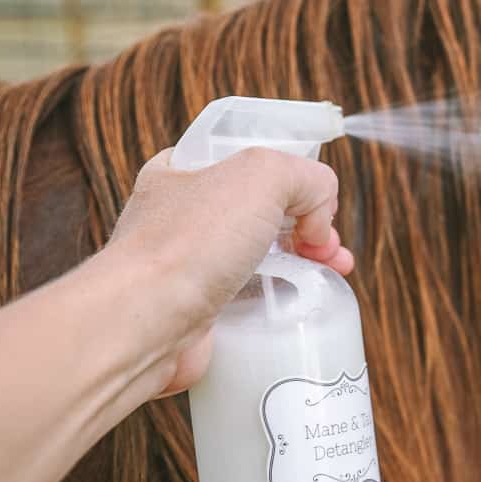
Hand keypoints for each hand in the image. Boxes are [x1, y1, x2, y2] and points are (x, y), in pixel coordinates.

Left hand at [106, 146, 353, 395]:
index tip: (316, 198)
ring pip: (266, 254)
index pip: (254, 160)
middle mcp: (187, 215)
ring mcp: (195, 264)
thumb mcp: (263, 175)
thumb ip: (305, 177)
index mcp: (188, 170)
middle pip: (267, 210)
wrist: (146, 321)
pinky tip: (303, 300)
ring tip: (334, 270)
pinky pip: (255, 296)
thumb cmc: (187, 244)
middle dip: (310, 222)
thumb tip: (317, 216)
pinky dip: (284, 298)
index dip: (294, 177)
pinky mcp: (204, 308)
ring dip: (306, 260)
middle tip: (327, 242)